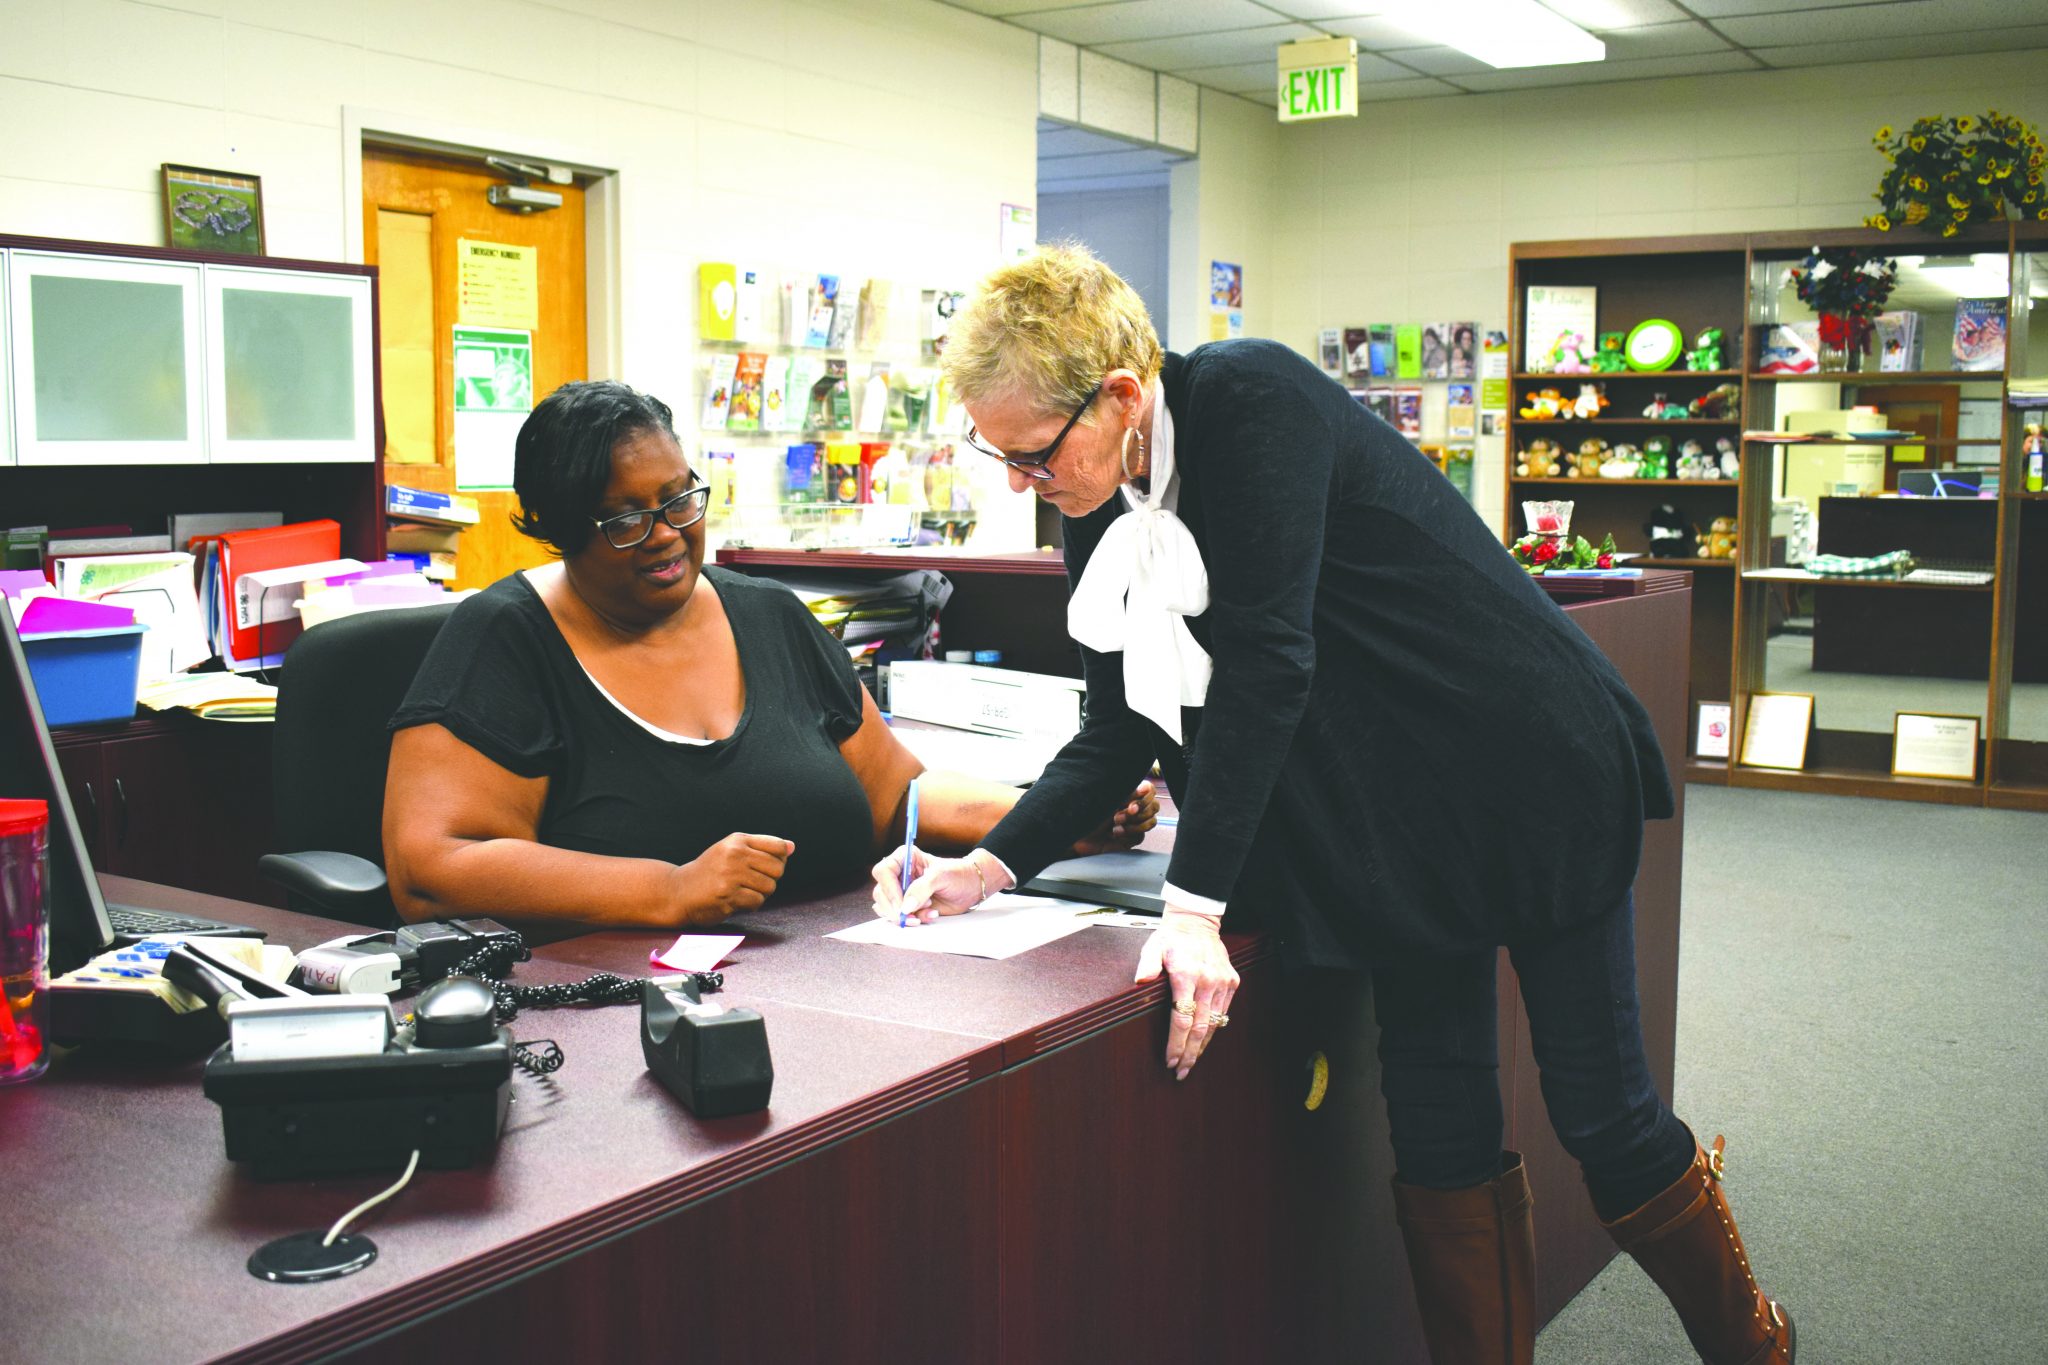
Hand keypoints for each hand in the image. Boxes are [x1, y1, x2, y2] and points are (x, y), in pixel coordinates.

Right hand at [672, 832, 793, 922]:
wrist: (679, 891)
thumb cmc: (712, 870)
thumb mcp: (733, 850)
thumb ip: (762, 848)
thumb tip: (792, 847)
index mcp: (738, 840)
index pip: (779, 847)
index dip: (779, 860)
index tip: (765, 866)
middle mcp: (734, 854)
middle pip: (778, 869)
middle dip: (770, 879)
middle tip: (753, 882)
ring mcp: (730, 875)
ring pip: (769, 887)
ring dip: (759, 893)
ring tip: (741, 891)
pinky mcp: (727, 895)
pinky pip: (757, 902)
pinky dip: (750, 905)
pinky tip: (736, 901)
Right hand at [872, 847, 1002, 924]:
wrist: (971, 888)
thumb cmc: (958, 874)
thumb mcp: (941, 876)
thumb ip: (922, 889)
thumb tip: (905, 906)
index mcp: (904, 858)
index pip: (883, 872)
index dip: (889, 889)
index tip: (901, 904)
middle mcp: (899, 874)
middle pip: (880, 893)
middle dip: (894, 908)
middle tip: (910, 916)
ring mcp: (901, 892)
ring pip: (886, 908)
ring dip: (904, 916)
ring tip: (927, 913)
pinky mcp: (908, 906)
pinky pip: (900, 917)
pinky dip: (913, 920)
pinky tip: (930, 915)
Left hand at [1071, 780, 1159, 855]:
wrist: (1074, 833)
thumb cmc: (1085, 812)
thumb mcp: (1105, 799)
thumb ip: (1126, 792)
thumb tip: (1144, 787)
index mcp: (1127, 793)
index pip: (1150, 790)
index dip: (1145, 797)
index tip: (1130, 804)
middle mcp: (1132, 806)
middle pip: (1154, 806)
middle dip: (1138, 813)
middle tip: (1117, 817)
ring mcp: (1133, 823)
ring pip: (1151, 822)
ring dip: (1134, 825)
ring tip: (1114, 827)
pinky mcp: (1130, 839)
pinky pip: (1140, 836)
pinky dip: (1128, 835)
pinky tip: (1113, 835)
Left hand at [1133, 905, 1237, 1079]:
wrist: (1197, 922)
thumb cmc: (1172, 938)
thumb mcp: (1153, 947)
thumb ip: (1147, 964)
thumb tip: (1140, 980)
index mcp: (1187, 974)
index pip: (1182, 1019)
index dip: (1176, 1043)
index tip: (1170, 1060)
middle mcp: (1208, 981)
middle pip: (1200, 1028)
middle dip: (1190, 1054)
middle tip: (1181, 1072)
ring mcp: (1222, 983)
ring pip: (1214, 1024)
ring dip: (1202, 1046)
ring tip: (1191, 1063)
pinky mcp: (1231, 982)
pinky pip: (1223, 1013)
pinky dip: (1213, 1030)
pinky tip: (1203, 1041)